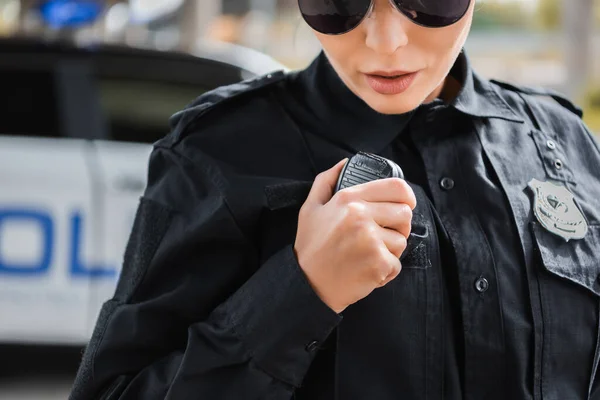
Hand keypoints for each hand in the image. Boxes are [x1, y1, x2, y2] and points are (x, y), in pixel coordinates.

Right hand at [293, 158, 416, 312]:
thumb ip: (326, 181)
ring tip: (367, 255)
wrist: (306, 285)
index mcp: (348, 198)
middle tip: (380, 235)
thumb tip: (345, 164)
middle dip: (398, 226)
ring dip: (390, 250)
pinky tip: (366, 270)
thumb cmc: (310, 248)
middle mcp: (361, 215)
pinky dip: (385, 271)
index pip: (395, 187)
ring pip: (402, 241)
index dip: (407, 196)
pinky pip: (397, 264)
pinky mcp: (378, 263)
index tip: (406, 204)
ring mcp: (371, 239)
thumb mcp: (311, 208)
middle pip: (405, 213)